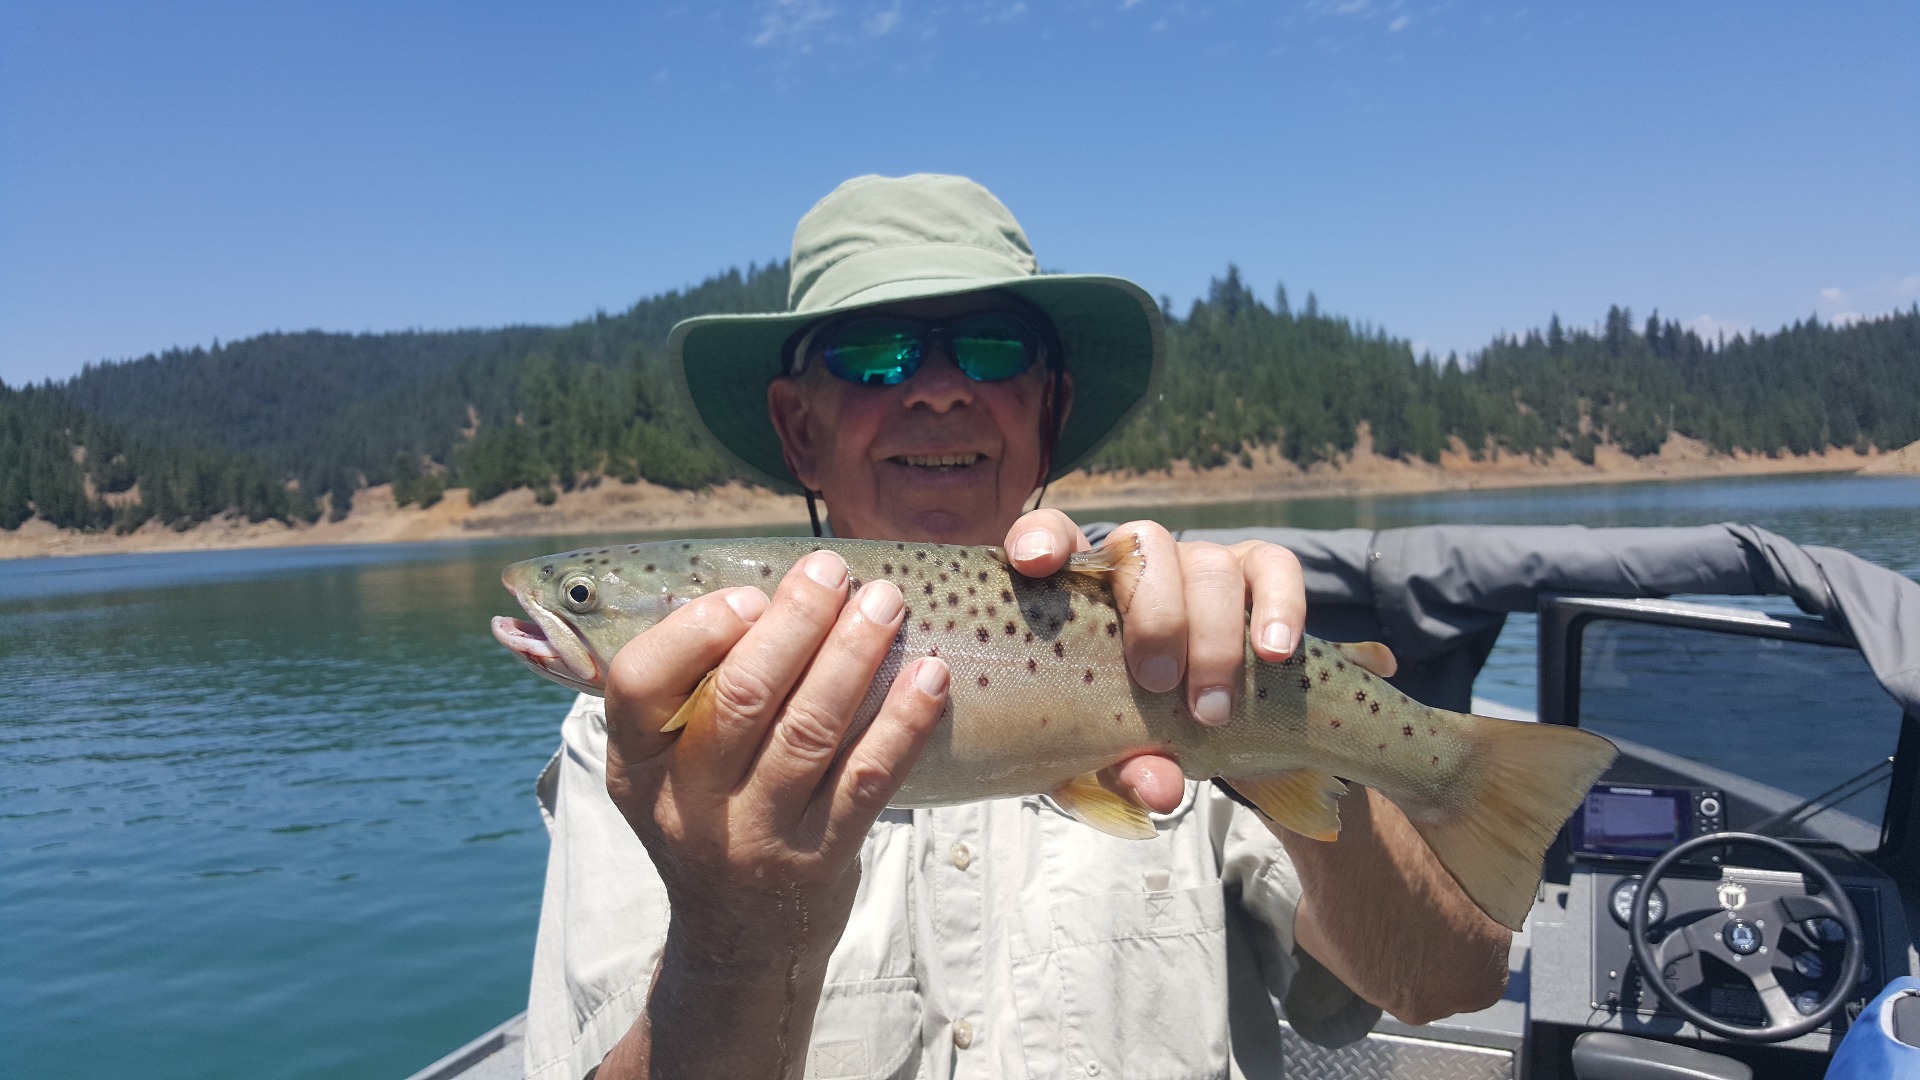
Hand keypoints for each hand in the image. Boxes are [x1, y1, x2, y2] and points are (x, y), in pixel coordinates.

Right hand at [599, 549, 948, 970]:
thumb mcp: (667, 768)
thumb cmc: (711, 818)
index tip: (751, 594)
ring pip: (809, 730)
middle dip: (796, 621)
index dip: (697, 630)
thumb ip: (693, 690)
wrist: (740, 941)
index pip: (640, 683)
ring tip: (885, 603)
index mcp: (636, 765)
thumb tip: (774, 589)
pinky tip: (929, 676)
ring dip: (853, 656)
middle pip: (742, 697)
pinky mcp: (820, 860)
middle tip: (834, 570)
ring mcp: (756, 838)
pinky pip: (867, 778)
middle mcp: (688, 804)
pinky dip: (902, 721)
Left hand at [1003, 510, 1304, 811]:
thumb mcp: (1115, 763)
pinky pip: (1275, 567)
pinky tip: (1273, 653)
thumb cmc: (1138, 736)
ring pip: (1210, 564)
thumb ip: (1124, 771)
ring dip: (1213, 639)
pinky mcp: (1259, 573)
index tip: (1033, 565)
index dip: (1042, 537)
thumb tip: (1159, 788)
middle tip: (1158, 684)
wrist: (1217, 738)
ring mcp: (1200, 564)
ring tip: (1211, 710)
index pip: (1053, 534)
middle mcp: (1139, 565)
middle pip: (1143, 545)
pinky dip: (1279, 606)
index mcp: (1082, 595)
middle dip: (1154, 615)